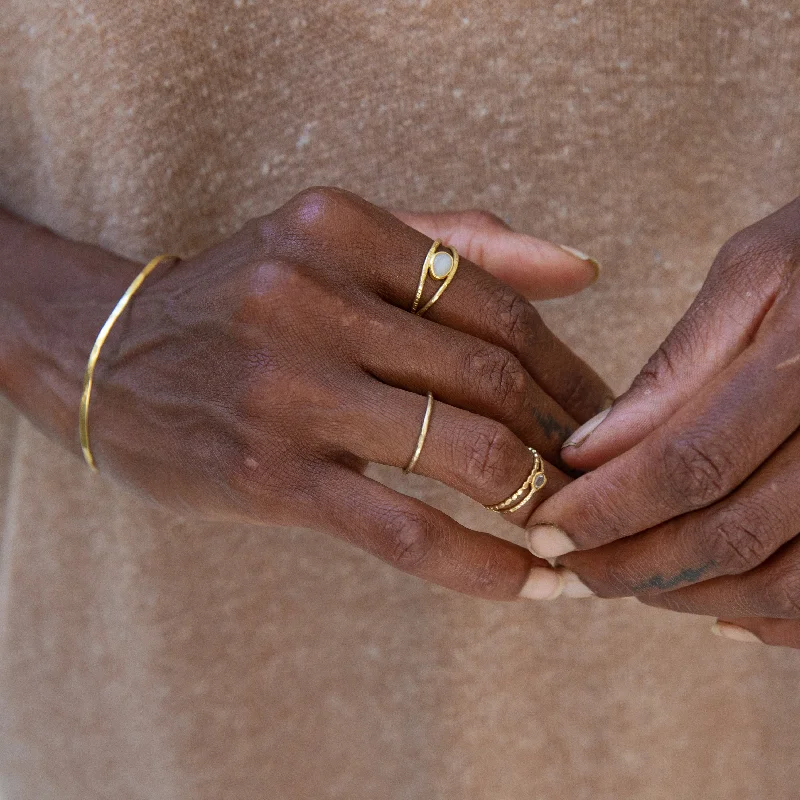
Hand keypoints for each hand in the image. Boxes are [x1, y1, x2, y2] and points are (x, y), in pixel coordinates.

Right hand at [87, 187, 609, 598]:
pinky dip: (478, 564)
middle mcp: (311, 296)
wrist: (113, 355)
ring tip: (573, 527)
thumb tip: (584, 269)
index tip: (602, 415)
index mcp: (342, 227)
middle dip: (566, 438)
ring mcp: (287, 387)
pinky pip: (401, 528)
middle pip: (490, 376)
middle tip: (600, 476)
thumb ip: (461, 246)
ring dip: (538, 499)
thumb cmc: (247, 298)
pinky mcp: (267, 473)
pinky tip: (526, 584)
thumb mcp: (339, 244)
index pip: (497, 306)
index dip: (569, 369)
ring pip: (461, 450)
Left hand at [524, 196, 799, 646]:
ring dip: (693, 596)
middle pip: (729, 533)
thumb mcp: (751, 278)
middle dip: (634, 564)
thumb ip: (673, 370)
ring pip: (783, 579)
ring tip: (628, 584)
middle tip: (572, 568)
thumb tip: (587, 451)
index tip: (547, 529)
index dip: (607, 509)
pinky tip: (720, 611)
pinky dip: (773, 617)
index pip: (688, 464)